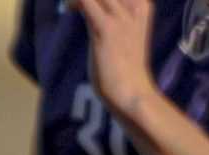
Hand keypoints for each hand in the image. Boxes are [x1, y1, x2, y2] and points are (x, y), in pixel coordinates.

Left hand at [72, 0, 157, 120]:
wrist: (131, 92)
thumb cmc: (125, 68)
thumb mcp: (125, 34)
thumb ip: (114, 18)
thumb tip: (93, 10)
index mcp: (142, 5)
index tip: (82, 2)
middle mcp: (135, 5)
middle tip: (72, 4)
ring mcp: (121, 16)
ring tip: (68, 6)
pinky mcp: (106, 28)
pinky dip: (73, 0)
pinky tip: (67, 9)